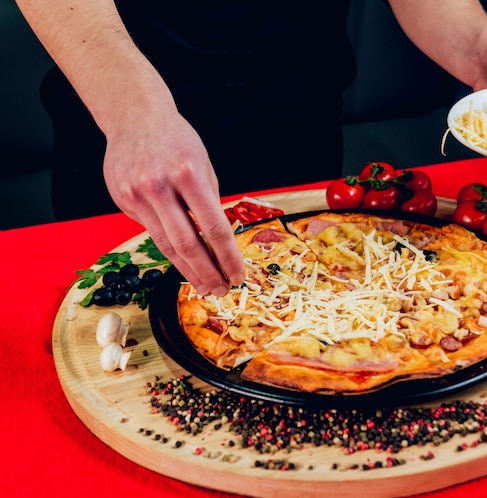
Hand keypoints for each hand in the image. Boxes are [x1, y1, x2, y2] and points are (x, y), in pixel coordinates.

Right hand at [103, 111, 245, 295]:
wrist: (134, 116)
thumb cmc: (176, 140)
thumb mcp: (203, 163)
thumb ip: (208, 201)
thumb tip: (218, 240)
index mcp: (188, 174)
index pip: (213, 227)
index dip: (228, 256)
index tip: (238, 274)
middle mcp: (160, 186)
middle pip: (187, 244)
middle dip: (208, 272)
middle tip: (222, 291)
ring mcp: (137, 195)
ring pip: (165, 245)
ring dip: (188, 271)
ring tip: (204, 287)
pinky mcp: (122, 200)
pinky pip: (150, 230)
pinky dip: (169, 248)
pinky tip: (182, 260)